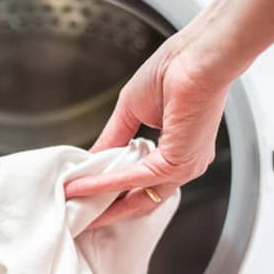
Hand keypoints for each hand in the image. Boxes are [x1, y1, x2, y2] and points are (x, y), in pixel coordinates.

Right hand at [64, 29, 231, 228]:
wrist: (198, 55)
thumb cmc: (176, 69)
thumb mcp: (131, 111)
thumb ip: (113, 139)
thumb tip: (92, 158)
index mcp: (178, 152)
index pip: (144, 183)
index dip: (114, 193)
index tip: (86, 197)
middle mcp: (185, 166)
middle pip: (141, 201)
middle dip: (108, 212)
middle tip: (80, 219)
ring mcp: (183, 168)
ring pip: (136, 197)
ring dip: (101, 202)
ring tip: (74, 205)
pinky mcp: (175, 163)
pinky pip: (133, 179)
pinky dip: (104, 183)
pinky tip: (83, 185)